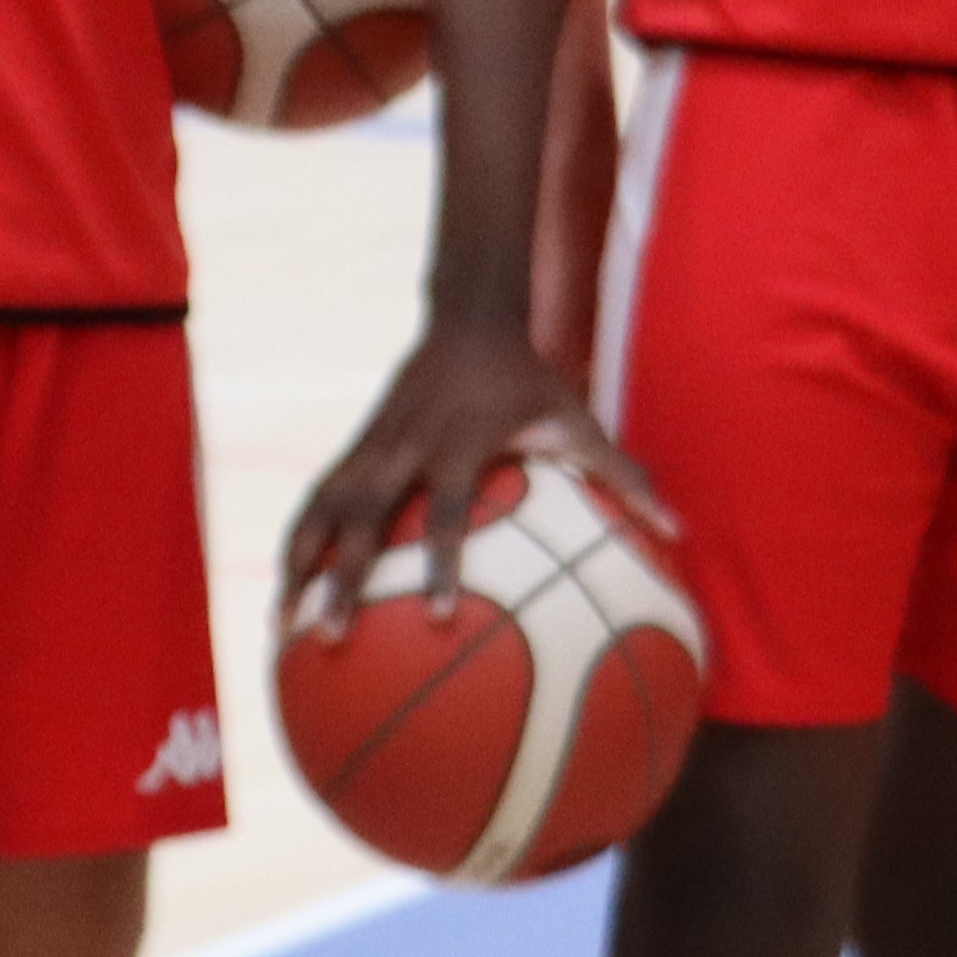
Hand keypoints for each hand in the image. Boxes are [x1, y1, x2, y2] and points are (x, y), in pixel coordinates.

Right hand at [281, 315, 673, 639]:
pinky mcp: (352, 450)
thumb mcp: (578, 418)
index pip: (448, 511)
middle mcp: (403, 447)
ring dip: (295, 567)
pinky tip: (283, 596)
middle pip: (360, 517)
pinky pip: (314, 501)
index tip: (443, 618)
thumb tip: (679, 532)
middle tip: (331, 639)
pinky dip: (294, 545)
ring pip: (319, 510)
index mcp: (457, 445)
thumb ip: (625, 476)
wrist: (467, 316)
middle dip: (340, 578)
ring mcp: (369, 448)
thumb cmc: (530, 380)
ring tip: (277, 630)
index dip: (444, 563)